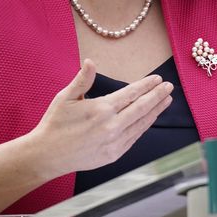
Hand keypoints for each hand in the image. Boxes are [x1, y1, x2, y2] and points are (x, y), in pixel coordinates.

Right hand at [28, 59, 173, 176]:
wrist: (47, 155)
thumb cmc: (55, 124)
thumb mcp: (65, 97)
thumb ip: (82, 79)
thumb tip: (91, 61)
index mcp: (101, 109)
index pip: (131, 94)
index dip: (146, 86)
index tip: (158, 79)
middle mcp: (111, 126)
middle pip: (142, 108)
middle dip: (157, 96)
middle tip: (169, 87)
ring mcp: (114, 142)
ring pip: (141, 123)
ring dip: (155, 111)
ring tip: (166, 101)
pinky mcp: (114, 155)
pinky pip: (134, 138)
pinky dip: (144, 127)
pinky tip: (150, 119)